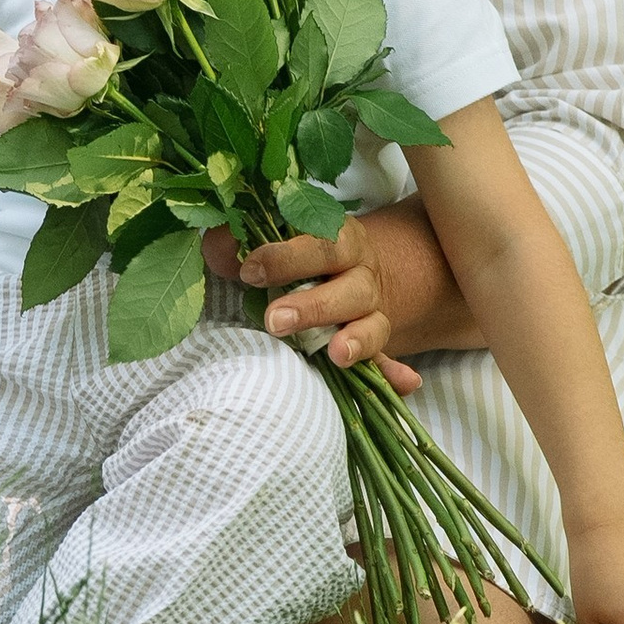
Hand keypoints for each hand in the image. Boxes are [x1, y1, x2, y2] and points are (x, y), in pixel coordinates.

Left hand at [204, 220, 420, 392]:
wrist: (353, 270)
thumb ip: (240, 245)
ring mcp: (373, 312)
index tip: (249, 272)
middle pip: (349, 288)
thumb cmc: (299, 256)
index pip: (320, 244)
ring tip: (337, 355)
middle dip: (313, 306)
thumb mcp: (276, 242)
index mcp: (339, 241)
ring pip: (373, 324)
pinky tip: (406, 382)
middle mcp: (362, 275)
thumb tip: (216, 245)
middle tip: (276, 321)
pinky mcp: (375, 345)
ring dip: (357, 340)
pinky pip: (389, 361)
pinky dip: (396, 374)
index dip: (286, 258)